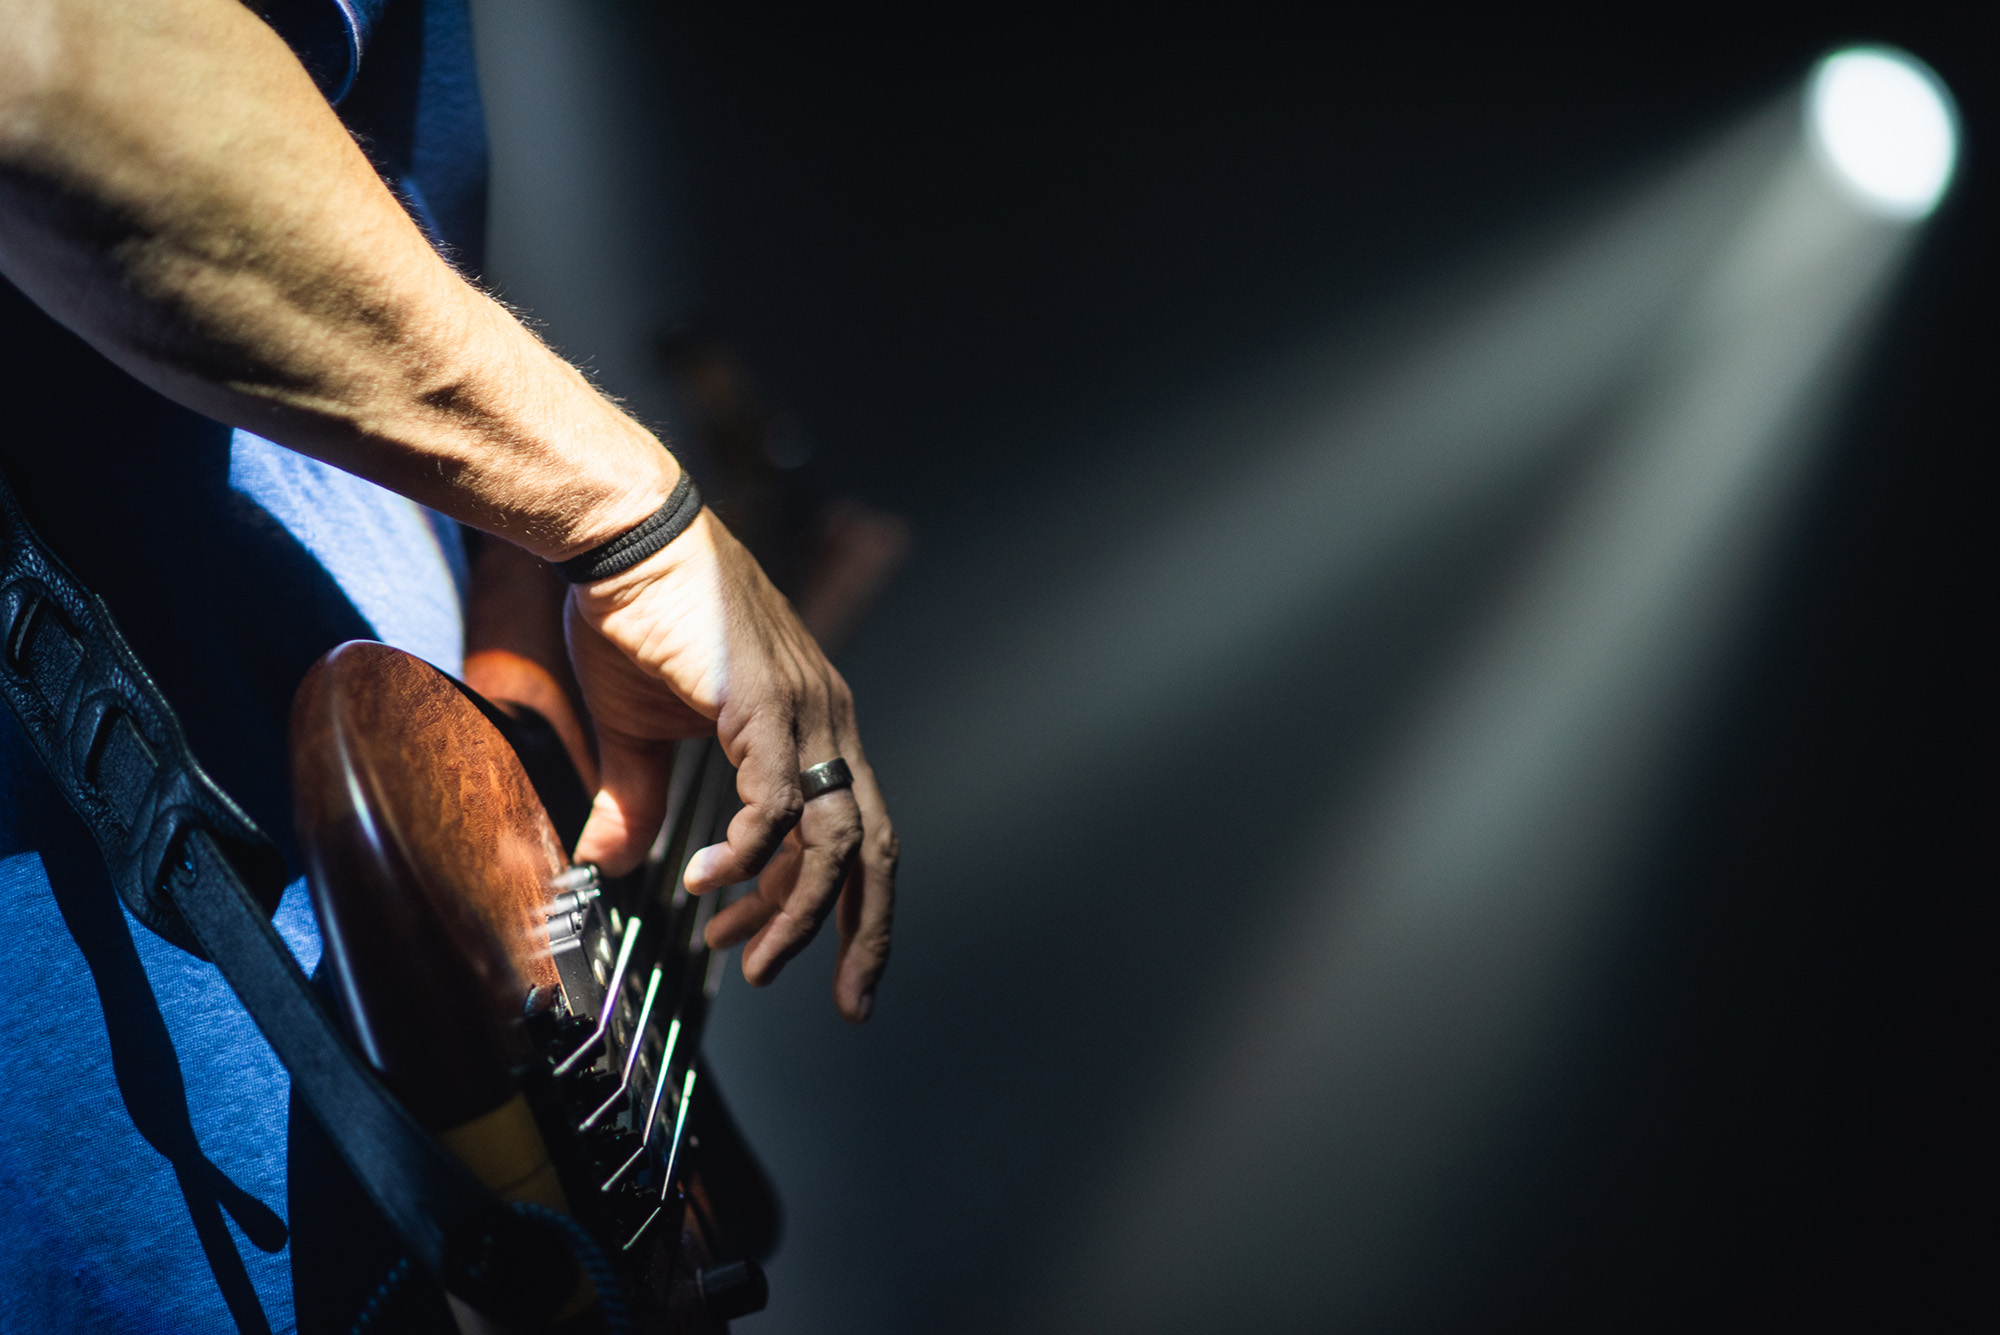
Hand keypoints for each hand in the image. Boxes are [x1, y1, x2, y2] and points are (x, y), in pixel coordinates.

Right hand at [567, 510, 894, 1020]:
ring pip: (834, 836)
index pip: (853, 833)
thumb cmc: (638, 613)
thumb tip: (612, 862)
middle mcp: (826, 721)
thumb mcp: (638, 728)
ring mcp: (805, 711)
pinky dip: (748, 854)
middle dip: (865, 931)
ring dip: (798, 909)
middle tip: (850, 1003)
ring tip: (754, 959)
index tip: (786, 955)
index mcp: (811, 727)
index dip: (833, 904)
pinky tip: (704, 883)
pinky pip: (774, 801)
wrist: (623, 533)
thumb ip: (633, 798)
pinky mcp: (766, 700)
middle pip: (874, 846)